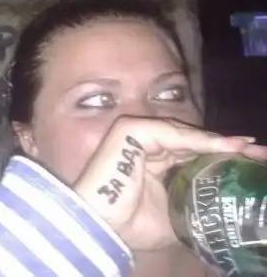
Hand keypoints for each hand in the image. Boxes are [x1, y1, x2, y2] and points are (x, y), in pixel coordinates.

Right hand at [74, 116, 266, 250]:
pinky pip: (172, 133)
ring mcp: (136, 132)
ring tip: (247, 148)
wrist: (103, 224)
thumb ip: (192, 196)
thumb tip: (221, 198)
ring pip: (184, 134)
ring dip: (218, 142)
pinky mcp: (131, 129)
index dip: (220, 154)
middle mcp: (144, 142)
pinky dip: (199, 140)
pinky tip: (226, 146)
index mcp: (151, 160)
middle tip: (258, 151)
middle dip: (225, 146)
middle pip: (191, 140)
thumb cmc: (132, 223)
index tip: (251, 160)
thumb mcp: (174, 210)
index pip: (191, 152)